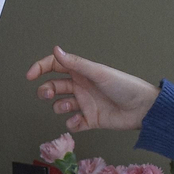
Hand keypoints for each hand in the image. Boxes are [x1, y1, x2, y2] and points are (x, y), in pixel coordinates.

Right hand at [26, 46, 158, 131]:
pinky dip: (72, 124)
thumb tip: (55, 50)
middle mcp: (81, 86)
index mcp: (82, 72)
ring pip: (61, 104)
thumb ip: (75, 63)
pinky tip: (78, 121)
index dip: (40, 68)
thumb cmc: (125, 86)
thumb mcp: (98, 73)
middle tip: (47, 94)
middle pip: (54, 85)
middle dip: (46, 90)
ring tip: (67, 107)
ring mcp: (85, 103)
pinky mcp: (90, 119)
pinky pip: (74, 123)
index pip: (55, 66)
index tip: (30, 76)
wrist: (144, 109)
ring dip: (58, 106)